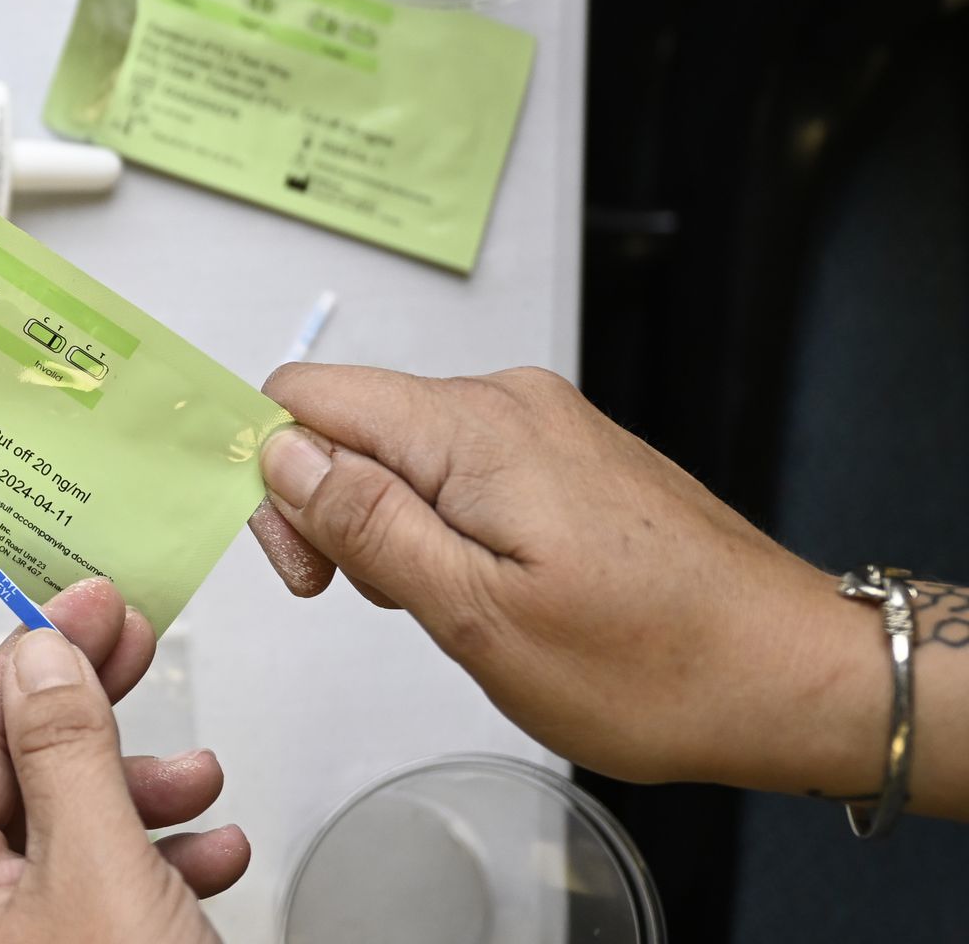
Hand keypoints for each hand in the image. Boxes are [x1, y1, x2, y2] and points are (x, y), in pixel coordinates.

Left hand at [0, 579, 248, 943]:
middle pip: (24, 771)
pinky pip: (116, 882)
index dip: (30, 659)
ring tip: (200, 775)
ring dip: (147, 788)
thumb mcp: (96, 867)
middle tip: (136, 644)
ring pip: (80, 825)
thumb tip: (43, 661)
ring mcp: (28, 939)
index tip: (86, 606)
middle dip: (97, 713)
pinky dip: (167, 854)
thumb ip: (67, 755)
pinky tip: (213, 845)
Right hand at [249, 363, 888, 799]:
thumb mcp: (477, 614)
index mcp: (472, 428)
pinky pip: (461, 466)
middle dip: (332, 509)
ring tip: (453, 607)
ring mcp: (543, 424)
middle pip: (352, 420)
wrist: (793, 674)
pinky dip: (444, 524)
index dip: (276, 477)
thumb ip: (366, 523)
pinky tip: (488, 588)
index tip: (309, 566)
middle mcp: (505, 401)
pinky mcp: (567, 453)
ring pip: (405, 449)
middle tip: (382, 601)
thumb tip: (280, 452)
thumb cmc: (652, 665)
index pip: (308, 395)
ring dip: (391, 525)